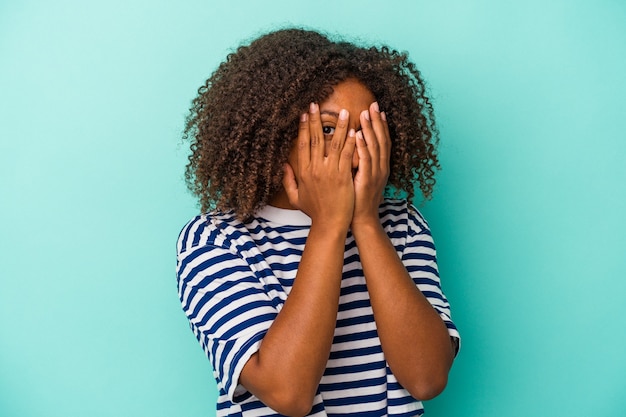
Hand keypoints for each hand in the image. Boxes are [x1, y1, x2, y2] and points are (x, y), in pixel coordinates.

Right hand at [282, 103, 356, 230]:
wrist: (329, 225)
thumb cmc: (315, 212)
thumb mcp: (296, 197)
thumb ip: (288, 181)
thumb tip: (283, 165)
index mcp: (303, 172)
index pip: (302, 145)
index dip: (303, 128)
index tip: (304, 114)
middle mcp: (315, 169)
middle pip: (314, 139)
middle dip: (315, 120)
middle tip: (316, 104)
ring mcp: (329, 172)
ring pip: (334, 144)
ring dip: (339, 127)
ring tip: (344, 112)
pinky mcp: (343, 177)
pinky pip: (348, 155)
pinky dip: (351, 143)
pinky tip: (355, 131)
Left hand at [352, 102, 390, 225]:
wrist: (360, 219)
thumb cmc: (357, 199)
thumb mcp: (361, 176)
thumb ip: (359, 161)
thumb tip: (352, 145)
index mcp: (380, 166)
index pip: (382, 140)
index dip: (381, 124)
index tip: (377, 109)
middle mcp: (381, 167)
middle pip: (382, 139)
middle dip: (377, 121)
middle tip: (373, 104)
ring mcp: (376, 173)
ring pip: (375, 146)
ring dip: (370, 128)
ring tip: (365, 113)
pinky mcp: (367, 180)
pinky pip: (366, 160)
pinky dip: (363, 146)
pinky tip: (358, 134)